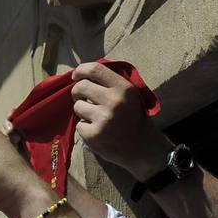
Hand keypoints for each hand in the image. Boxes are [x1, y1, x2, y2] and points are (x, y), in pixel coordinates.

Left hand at [69, 62, 173, 180]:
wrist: (141, 148)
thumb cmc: (133, 118)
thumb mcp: (130, 96)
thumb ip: (111, 84)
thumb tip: (82, 74)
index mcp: (124, 88)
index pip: (95, 70)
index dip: (81, 70)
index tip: (76, 75)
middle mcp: (114, 101)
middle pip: (81, 87)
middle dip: (77, 92)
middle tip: (81, 98)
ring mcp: (103, 119)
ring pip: (77, 107)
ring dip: (82, 111)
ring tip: (95, 117)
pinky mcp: (94, 135)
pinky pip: (79, 125)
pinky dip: (85, 128)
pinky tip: (98, 131)